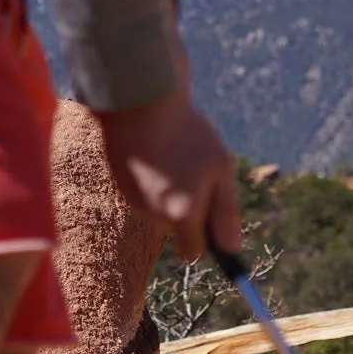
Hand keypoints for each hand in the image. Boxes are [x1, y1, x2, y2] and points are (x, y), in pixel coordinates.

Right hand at [97, 92, 240, 260]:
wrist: (142, 100)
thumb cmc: (189, 134)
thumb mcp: (220, 170)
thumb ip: (225, 213)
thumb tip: (232, 249)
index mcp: (182, 216)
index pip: (193, 253)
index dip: (205, 241)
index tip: (214, 225)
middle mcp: (154, 215)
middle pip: (176, 229)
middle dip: (188, 212)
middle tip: (198, 174)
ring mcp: (133, 200)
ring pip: (158, 211)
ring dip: (170, 194)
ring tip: (175, 157)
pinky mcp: (120, 183)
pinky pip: (143, 194)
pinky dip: (152, 180)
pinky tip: (157, 152)